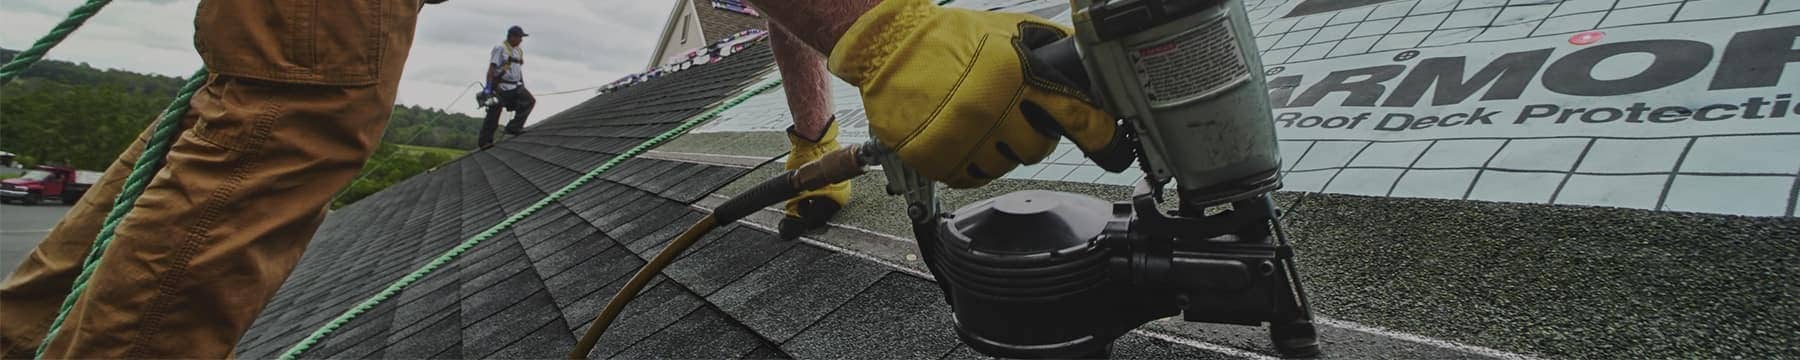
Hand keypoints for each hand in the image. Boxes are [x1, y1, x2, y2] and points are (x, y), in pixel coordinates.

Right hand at [826, 0, 1124, 187]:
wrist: (889, 50)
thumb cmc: (948, 38)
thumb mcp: (1007, 30)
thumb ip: (1048, 47)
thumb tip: (1084, 66)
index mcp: (1018, 76)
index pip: (1077, 117)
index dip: (1100, 135)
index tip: (1109, 144)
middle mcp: (995, 110)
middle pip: (1038, 148)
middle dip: (1034, 136)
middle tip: (1017, 119)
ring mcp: (966, 139)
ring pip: (1005, 166)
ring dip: (1000, 150)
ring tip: (982, 124)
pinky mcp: (939, 160)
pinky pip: (972, 178)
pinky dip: (972, 163)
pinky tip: (964, 140)